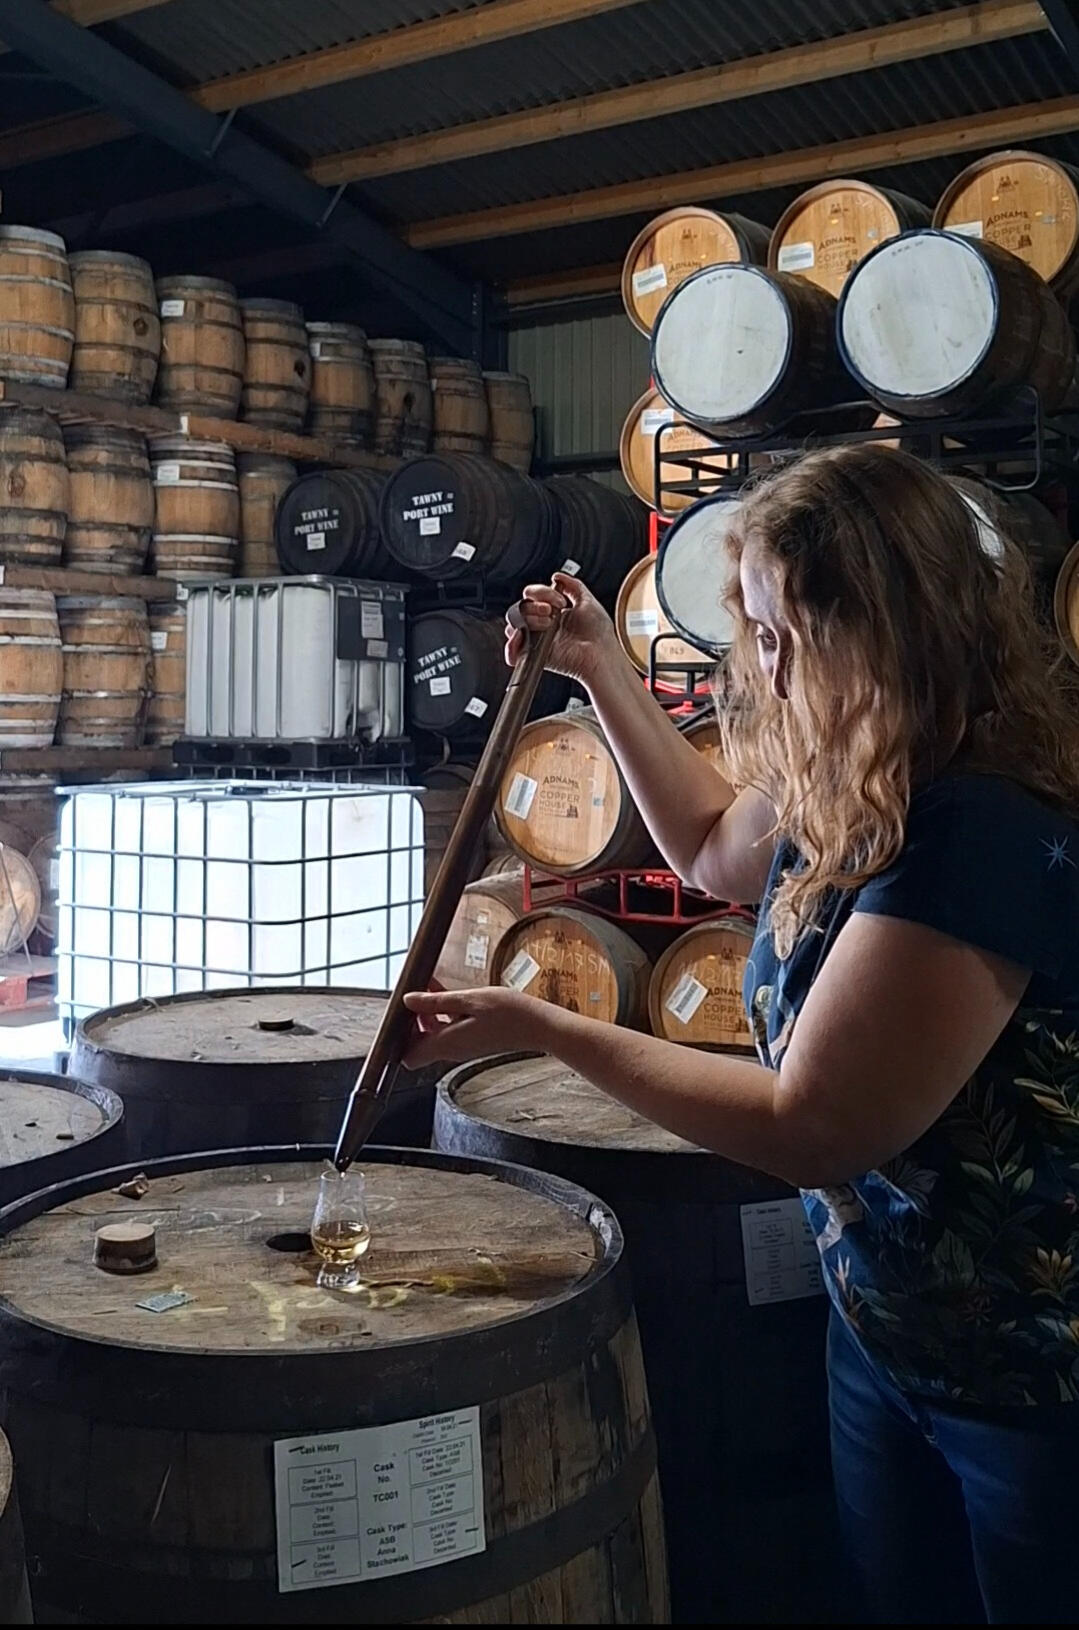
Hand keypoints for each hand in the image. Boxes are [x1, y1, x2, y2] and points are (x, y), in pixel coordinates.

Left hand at [403, 986, 554, 1067]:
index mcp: (447, 1043)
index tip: (401, 1012)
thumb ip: (437, 1002)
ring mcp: (463, 1046)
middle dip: (414, 1020)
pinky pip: (450, 1030)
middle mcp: (452, 1050)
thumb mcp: (470, 1000)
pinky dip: (445, 1015)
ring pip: (434, 1035)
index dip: (399, 1037)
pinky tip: (453, 995)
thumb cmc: (509, 1013)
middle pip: (419, 1044)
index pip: (409, 1056)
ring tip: (434, 987)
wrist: (539, 1026)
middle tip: (419, 993)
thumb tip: (409, 1001)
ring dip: (430, 1014)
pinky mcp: (473, 1040)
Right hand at [504, 573, 619, 687]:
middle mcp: (543, 625)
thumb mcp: (588, 601)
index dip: (542, 593)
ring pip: (515, 623)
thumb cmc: (599, 634)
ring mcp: (537, 640)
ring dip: (529, 619)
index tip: (561, 600)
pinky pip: (513, 652)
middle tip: (551, 611)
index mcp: (553, 612)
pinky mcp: (535, 655)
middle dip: (534, 605)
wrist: (601, 653)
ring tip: (548, 625)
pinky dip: (512, 645)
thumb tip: (558, 576)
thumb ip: (573, 586)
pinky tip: (523, 636)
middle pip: (520, 607)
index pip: (532, 595)